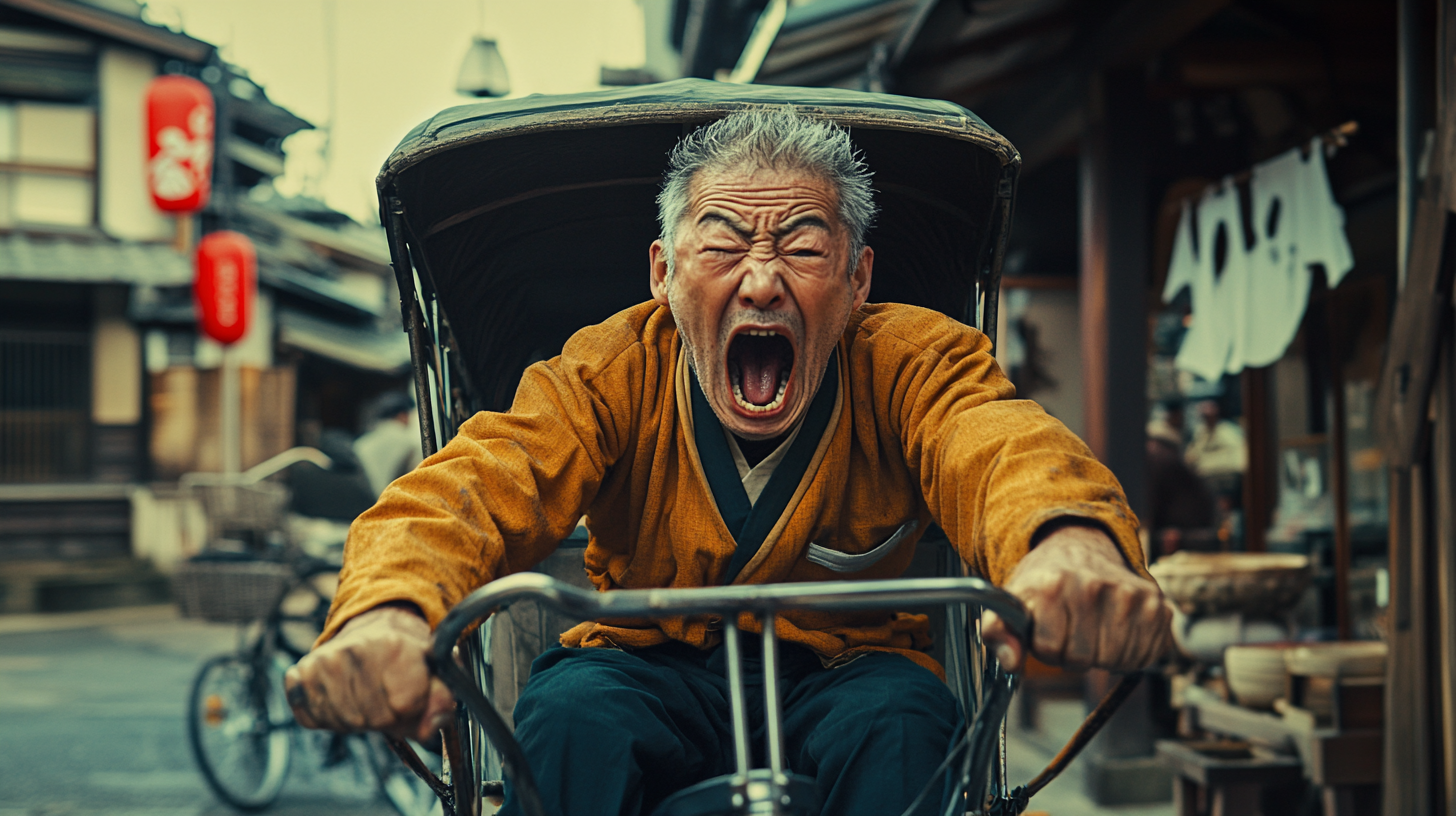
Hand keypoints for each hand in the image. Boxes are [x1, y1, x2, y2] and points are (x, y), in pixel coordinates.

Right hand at [284, 604, 454, 741]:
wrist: (374, 629)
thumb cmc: (405, 658)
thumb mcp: (434, 673)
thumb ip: (440, 702)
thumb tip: (432, 727)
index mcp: (394, 645)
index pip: (403, 707)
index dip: (410, 711)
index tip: (409, 695)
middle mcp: (355, 648)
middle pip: (373, 719)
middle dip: (384, 718)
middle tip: (386, 697)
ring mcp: (323, 660)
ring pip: (344, 722)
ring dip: (357, 720)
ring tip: (365, 696)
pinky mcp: (299, 673)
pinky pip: (313, 719)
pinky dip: (329, 718)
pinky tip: (341, 697)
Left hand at [980, 524, 1171, 672]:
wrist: (1078, 548)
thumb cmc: (1044, 581)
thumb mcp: (1012, 600)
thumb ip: (998, 631)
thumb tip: (1012, 662)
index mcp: (1053, 585)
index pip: (1050, 650)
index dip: (1046, 648)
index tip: (1046, 630)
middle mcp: (1094, 586)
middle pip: (1084, 659)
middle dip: (1073, 653)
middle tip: (1071, 629)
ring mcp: (1130, 594)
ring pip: (1116, 661)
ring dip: (1102, 655)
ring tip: (1092, 630)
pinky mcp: (1156, 603)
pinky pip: (1145, 655)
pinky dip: (1130, 654)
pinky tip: (1117, 632)